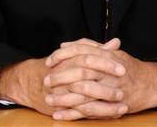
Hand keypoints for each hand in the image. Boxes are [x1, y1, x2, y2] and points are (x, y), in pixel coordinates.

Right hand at [0, 39, 122, 117]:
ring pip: (83, 98)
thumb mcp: (79, 55)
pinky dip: (95, 114)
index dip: (106, 63)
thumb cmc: (61, 66)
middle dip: (106, 83)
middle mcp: (64, 74)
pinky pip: (79, 113)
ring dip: (104, 102)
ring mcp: (61, 92)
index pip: (89, 58)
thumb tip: (116, 42)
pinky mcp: (61, 107)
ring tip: (122, 103)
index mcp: (70, 59)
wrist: (33, 81)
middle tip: (123, 87)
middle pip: (86, 77)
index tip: (122, 67)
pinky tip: (111, 115)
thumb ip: (98, 49)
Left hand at [44, 38, 156, 119]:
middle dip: (61, 77)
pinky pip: (88, 111)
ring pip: (82, 93)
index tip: (49, 60)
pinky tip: (59, 115)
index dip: (63, 56)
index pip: (81, 51)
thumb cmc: (127, 67)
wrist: (149, 84)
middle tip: (46, 81)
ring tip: (49, 99)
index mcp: (106, 56)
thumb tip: (67, 44)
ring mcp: (109, 89)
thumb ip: (88, 47)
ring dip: (63, 98)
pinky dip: (72, 114)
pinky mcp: (110, 106)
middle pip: (79, 72)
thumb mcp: (110, 52)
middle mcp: (107, 71)